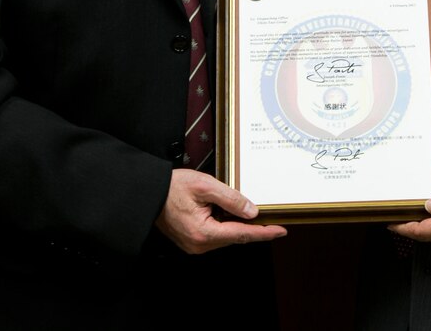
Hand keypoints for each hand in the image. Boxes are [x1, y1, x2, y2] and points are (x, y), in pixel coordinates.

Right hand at [155, 169, 286, 253]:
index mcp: (204, 233)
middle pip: (235, 237)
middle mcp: (200, 245)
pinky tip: (230, 214)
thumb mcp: (205, 185)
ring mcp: (195, 245)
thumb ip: (231, 199)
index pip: (241, 234)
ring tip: (249, 212)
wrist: (149, 194)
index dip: (263, 232)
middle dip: (253, 228)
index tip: (280, 230)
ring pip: (226, 237)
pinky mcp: (192, 241)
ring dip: (238, 226)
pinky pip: (215, 235)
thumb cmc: (173, 187)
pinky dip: (226, 226)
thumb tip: (252, 211)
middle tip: (272, 218)